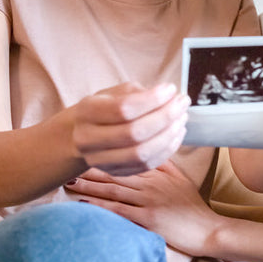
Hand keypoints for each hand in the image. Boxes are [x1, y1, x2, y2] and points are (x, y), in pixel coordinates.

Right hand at [66, 82, 188, 176]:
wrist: (79, 136)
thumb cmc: (103, 109)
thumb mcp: (113, 93)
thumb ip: (138, 93)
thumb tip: (169, 97)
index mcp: (87, 112)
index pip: (124, 108)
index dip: (153, 100)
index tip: (171, 89)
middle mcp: (89, 139)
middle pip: (135, 133)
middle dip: (165, 117)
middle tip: (182, 103)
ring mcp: (101, 160)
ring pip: (142, 153)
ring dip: (169, 135)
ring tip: (182, 118)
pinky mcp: (115, 172)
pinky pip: (146, 165)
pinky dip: (167, 150)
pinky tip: (177, 134)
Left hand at [66, 162, 219, 255]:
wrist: (207, 229)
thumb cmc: (193, 206)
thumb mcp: (180, 178)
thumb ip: (163, 163)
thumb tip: (146, 148)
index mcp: (156, 172)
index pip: (126, 158)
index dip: (104, 153)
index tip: (85, 148)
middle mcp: (150, 183)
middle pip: (114, 173)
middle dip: (89, 168)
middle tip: (67, 162)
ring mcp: (148, 200)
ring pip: (114, 189)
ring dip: (90, 185)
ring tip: (70, 180)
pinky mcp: (148, 218)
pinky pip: (120, 210)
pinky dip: (101, 205)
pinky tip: (84, 202)